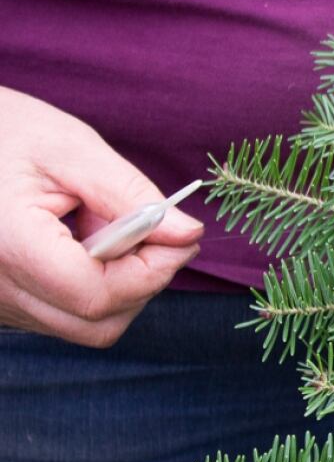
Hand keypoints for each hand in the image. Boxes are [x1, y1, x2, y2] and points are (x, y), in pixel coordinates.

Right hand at [0, 86, 202, 346]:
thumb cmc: (7, 134)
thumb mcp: (72, 150)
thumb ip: (132, 195)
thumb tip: (187, 234)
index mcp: (6, 244)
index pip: (96, 294)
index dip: (152, 271)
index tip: (181, 237)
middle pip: (98, 322)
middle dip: (143, 281)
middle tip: (153, 230)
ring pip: (88, 327)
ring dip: (121, 286)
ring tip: (105, 229)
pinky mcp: (5, 306)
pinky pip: (67, 318)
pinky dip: (95, 288)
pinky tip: (82, 244)